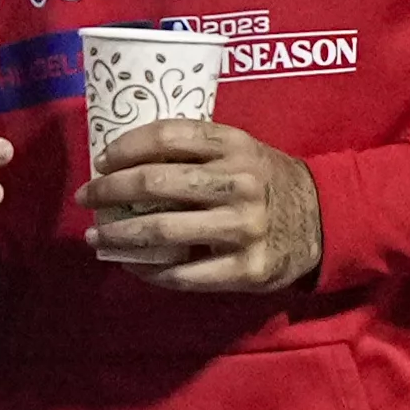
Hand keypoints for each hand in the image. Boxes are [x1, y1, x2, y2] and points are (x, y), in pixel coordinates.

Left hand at [82, 119, 322, 292]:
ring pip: (163, 231)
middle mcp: (240, 183)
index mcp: (236, 146)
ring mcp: (243, 227)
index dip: (127, 146)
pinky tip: (132, 265)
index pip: (169, 135)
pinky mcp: (245, 268)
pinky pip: (183, 274)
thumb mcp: (242, 151)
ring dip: (119, 235)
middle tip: (86, 196)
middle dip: (110, 190)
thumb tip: (125, 160)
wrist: (323, 221)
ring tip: (96, 236)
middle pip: (157, 182)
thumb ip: (197, 150)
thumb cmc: (266, 182)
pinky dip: (149, 271)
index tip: (102, 160)